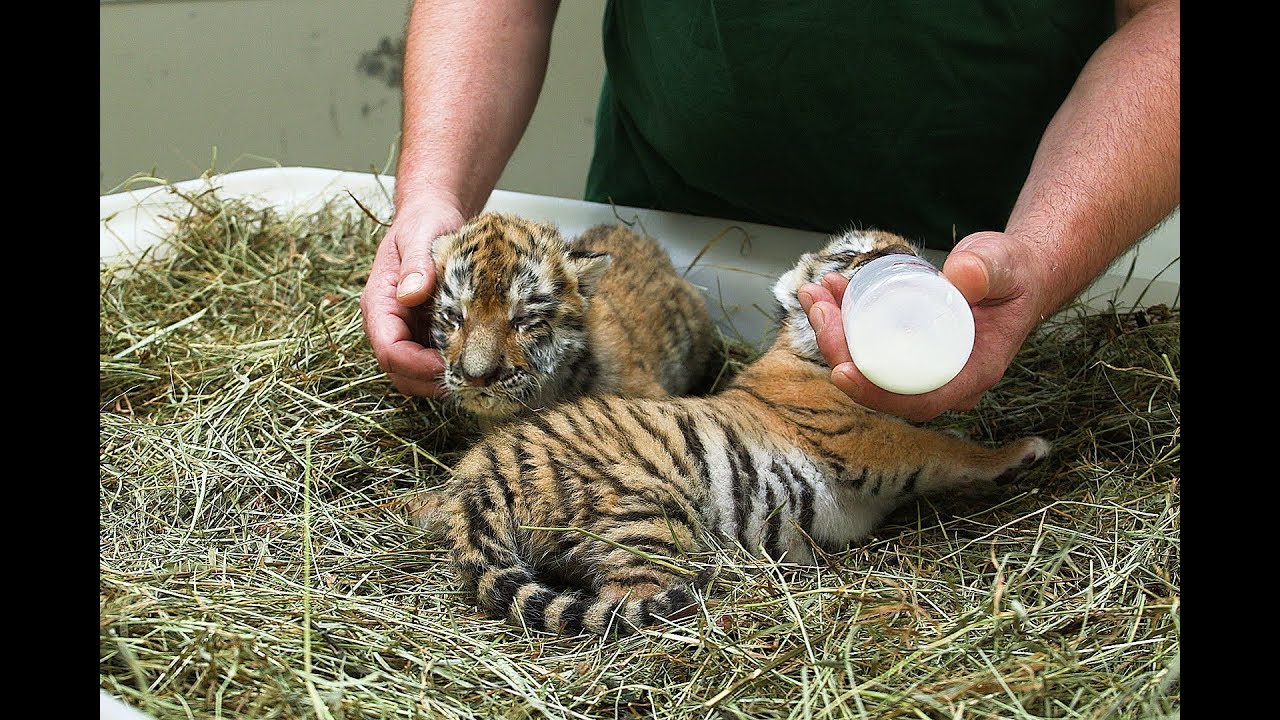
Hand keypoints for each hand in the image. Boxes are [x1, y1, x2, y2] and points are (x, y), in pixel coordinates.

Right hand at [358, 198, 465, 397]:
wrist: (434, 215)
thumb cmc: (424, 222)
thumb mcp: (420, 235)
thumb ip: (415, 264)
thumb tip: (410, 294)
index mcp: (379, 303)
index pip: (389, 350)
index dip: (417, 365)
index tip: (450, 363)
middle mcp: (389, 322)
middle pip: (399, 372)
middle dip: (430, 381)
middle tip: (470, 378)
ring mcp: (407, 330)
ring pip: (415, 374)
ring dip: (441, 379)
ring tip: (476, 374)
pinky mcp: (426, 332)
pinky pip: (432, 362)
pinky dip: (452, 368)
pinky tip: (478, 361)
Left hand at [799, 231, 1042, 421]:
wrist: (1016, 274)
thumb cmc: (1015, 275)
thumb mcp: (1006, 265)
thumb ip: (988, 269)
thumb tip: (962, 276)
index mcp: (970, 374)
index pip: (918, 401)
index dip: (875, 393)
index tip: (842, 370)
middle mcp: (942, 378)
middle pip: (880, 383)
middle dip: (840, 350)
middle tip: (820, 308)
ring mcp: (922, 365)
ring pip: (868, 362)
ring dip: (834, 331)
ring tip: (816, 292)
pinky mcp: (907, 347)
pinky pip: (868, 342)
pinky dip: (844, 317)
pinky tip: (830, 289)